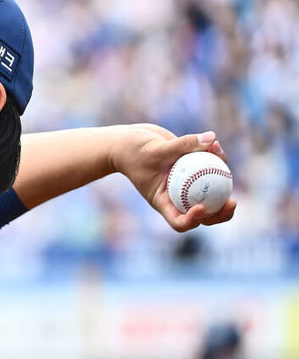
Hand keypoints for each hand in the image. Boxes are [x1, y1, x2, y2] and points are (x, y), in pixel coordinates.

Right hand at [110, 124, 236, 231]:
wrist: (127, 142)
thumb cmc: (133, 150)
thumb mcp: (155, 149)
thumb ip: (183, 144)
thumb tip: (212, 138)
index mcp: (163, 202)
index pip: (179, 220)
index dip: (193, 220)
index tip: (201, 207)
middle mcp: (176, 196)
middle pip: (203, 214)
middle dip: (220, 212)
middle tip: (232, 202)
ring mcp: (185, 184)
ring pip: (211, 190)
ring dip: (221, 175)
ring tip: (219, 151)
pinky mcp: (191, 170)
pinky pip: (209, 169)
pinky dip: (215, 157)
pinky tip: (214, 144)